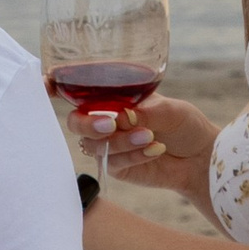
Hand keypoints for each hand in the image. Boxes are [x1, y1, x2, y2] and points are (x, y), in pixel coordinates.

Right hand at [52, 83, 219, 213]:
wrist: (200, 157)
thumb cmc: (184, 124)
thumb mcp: (169, 110)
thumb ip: (144, 112)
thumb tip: (121, 114)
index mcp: (111, 97)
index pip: (76, 90)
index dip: (53, 85)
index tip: (48, 82)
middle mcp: (104, 119)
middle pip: (75, 122)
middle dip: (89, 124)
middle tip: (112, 124)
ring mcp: (108, 145)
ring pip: (95, 145)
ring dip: (121, 141)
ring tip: (150, 136)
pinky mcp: (116, 166)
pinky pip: (113, 162)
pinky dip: (133, 155)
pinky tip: (155, 149)